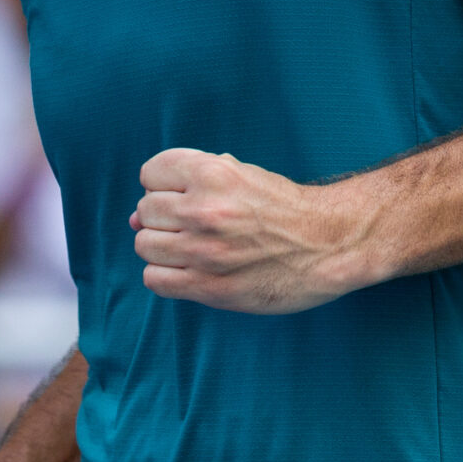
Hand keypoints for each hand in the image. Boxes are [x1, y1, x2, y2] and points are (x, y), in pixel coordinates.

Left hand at [130, 149, 371, 313]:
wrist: (328, 244)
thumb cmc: (283, 207)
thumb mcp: (241, 173)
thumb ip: (191, 180)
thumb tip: (134, 215)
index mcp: (212, 174)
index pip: (150, 173)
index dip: (164, 185)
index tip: (183, 196)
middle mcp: (204, 210)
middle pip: (145, 211)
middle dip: (163, 218)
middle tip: (192, 225)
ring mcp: (205, 252)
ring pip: (145, 245)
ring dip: (163, 247)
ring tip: (191, 248)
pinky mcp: (211, 288)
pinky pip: (155, 280)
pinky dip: (166, 276)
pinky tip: (189, 271)